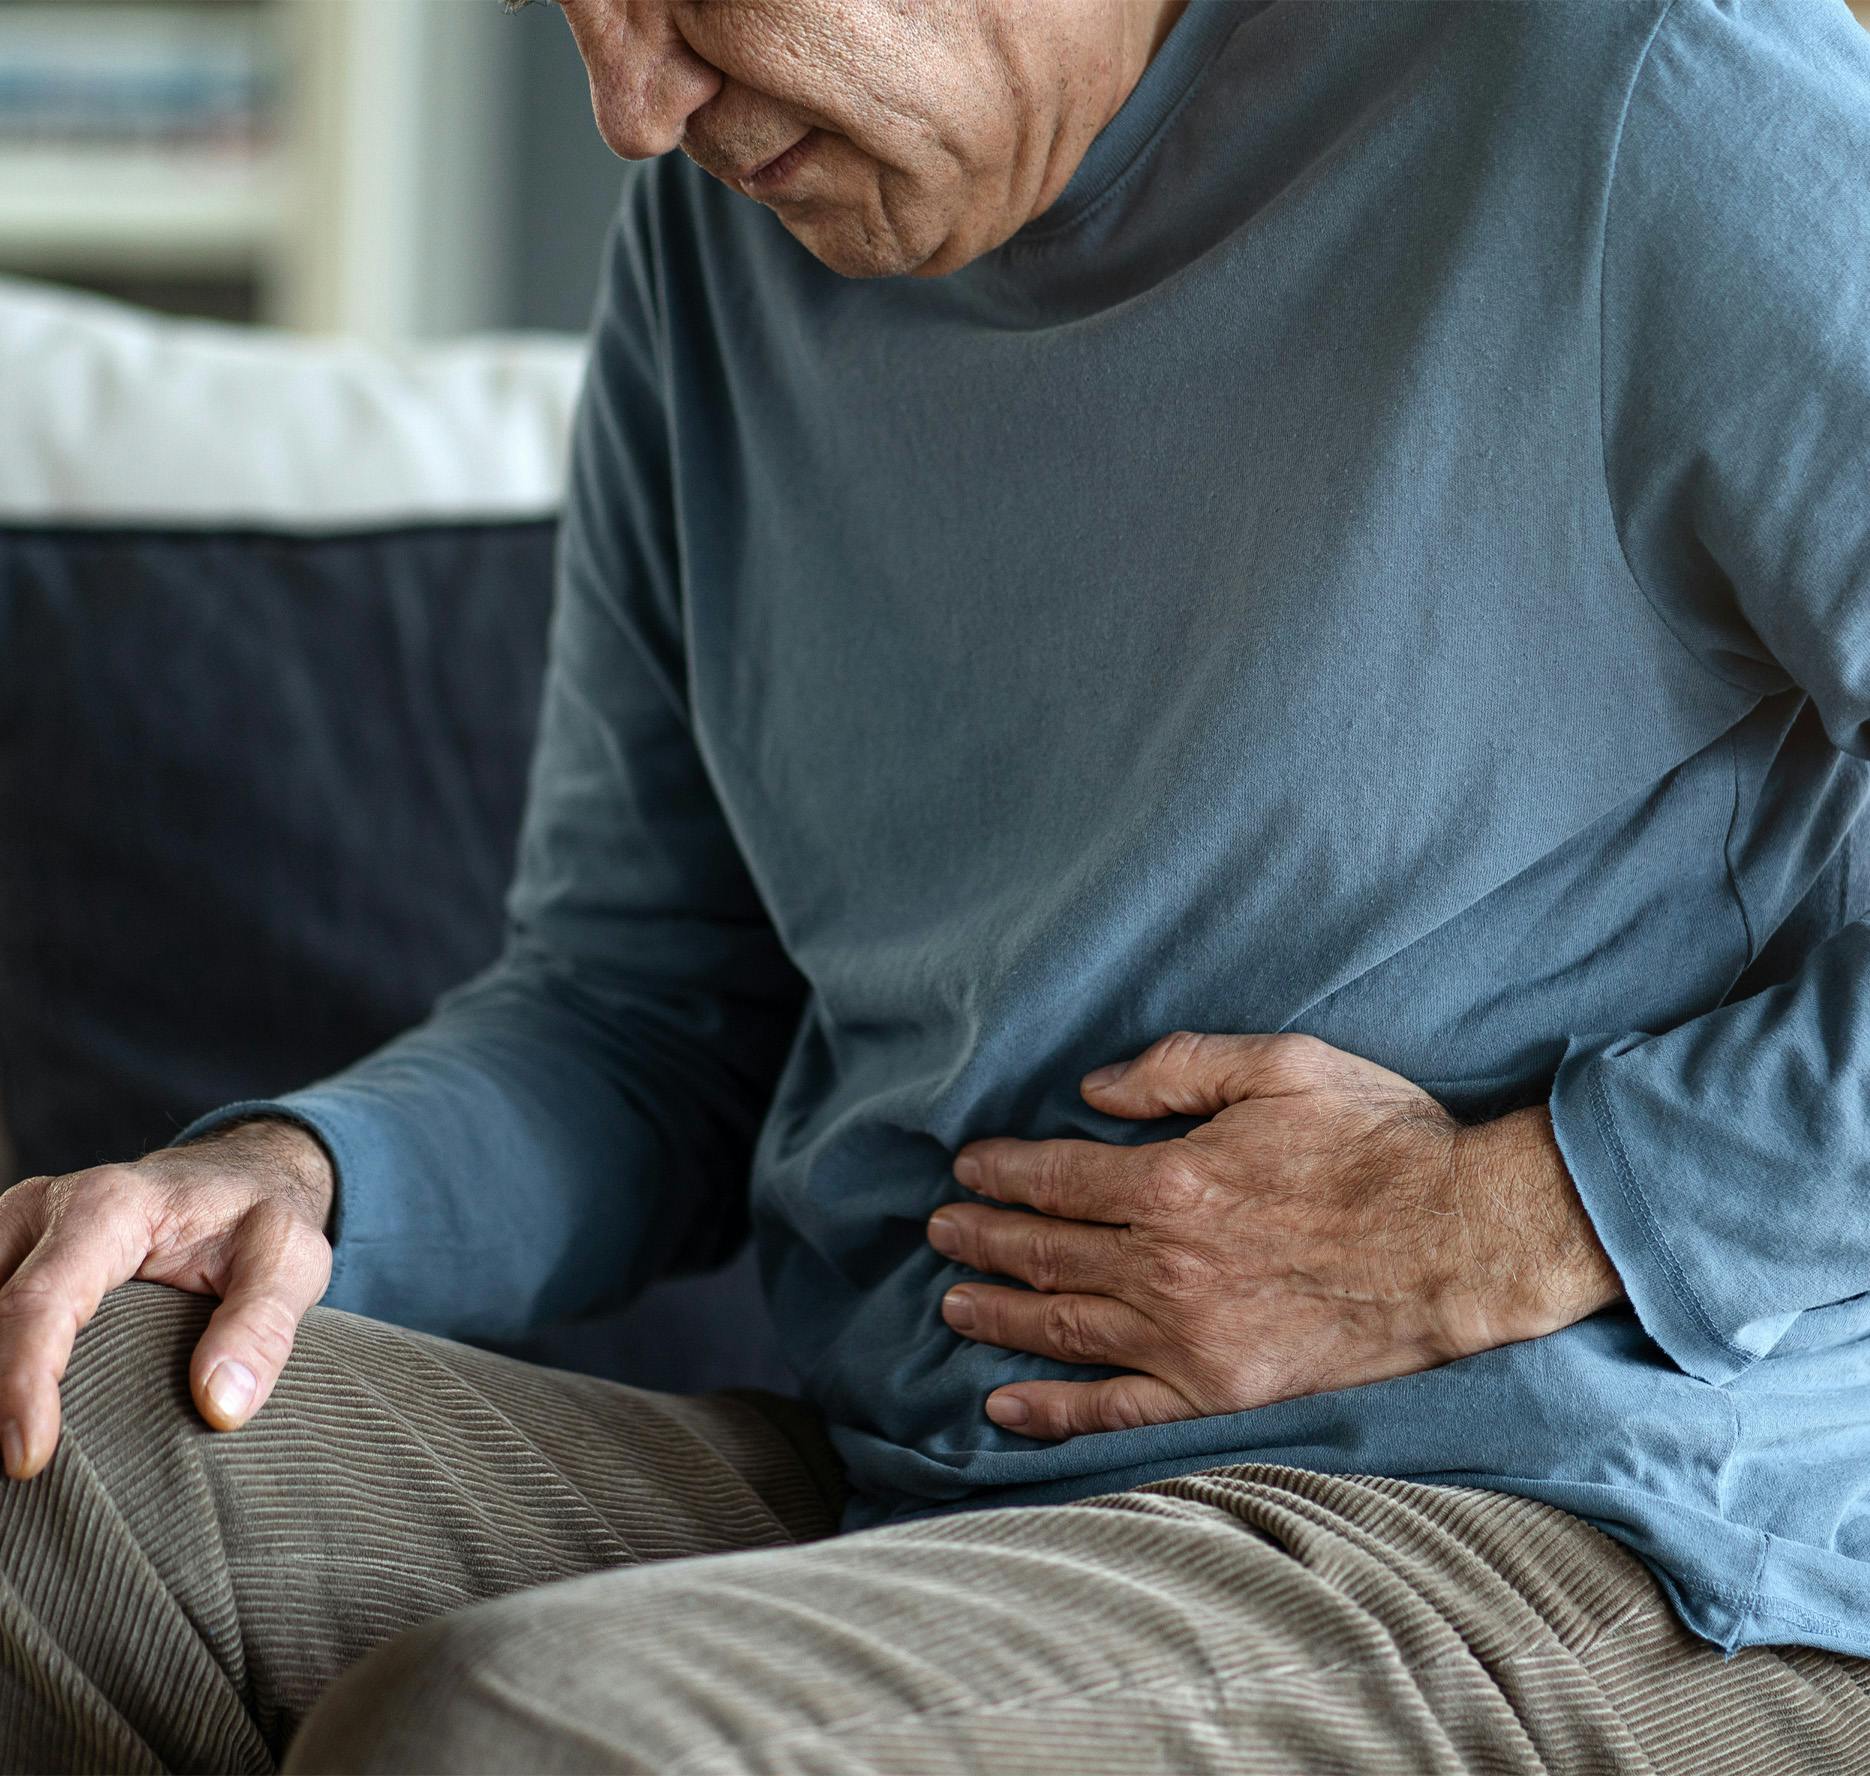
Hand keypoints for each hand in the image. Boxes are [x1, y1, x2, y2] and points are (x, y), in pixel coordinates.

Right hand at [0, 1118, 335, 1479]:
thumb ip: (262, 1326)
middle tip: (15, 1467)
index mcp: (108, 1208)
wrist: (238, 1176)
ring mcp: (14, 1233)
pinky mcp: (5, 1257)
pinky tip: (13, 1411)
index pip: (39, 1303)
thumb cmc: (261, 1218)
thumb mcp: (289, 1258)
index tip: (27, 1459)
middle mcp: (42, 1212)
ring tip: (12, 1445)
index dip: (22, 1383)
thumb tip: (221, 1405)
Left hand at [928, 1031, 1624, 1439]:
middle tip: (939, 1231)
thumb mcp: (1281, 1065)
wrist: (1467, 1241)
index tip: (967, 1169)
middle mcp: (1164, 1264)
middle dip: (980, 1239)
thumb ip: (1177, 1068)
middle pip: (1043, 1252)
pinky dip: (1054, 1410)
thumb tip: (1093, 1091)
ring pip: (1062, 1326)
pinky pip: (1117, 1407)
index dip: (1000, 1172)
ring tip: (951, 1303)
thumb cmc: (1380, 1141)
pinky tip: (1006, 1407)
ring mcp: (1188, 1336)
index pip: (1054, 1177)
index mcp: (1172, 1180)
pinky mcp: (1220, 1391)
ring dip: (996, 1314)